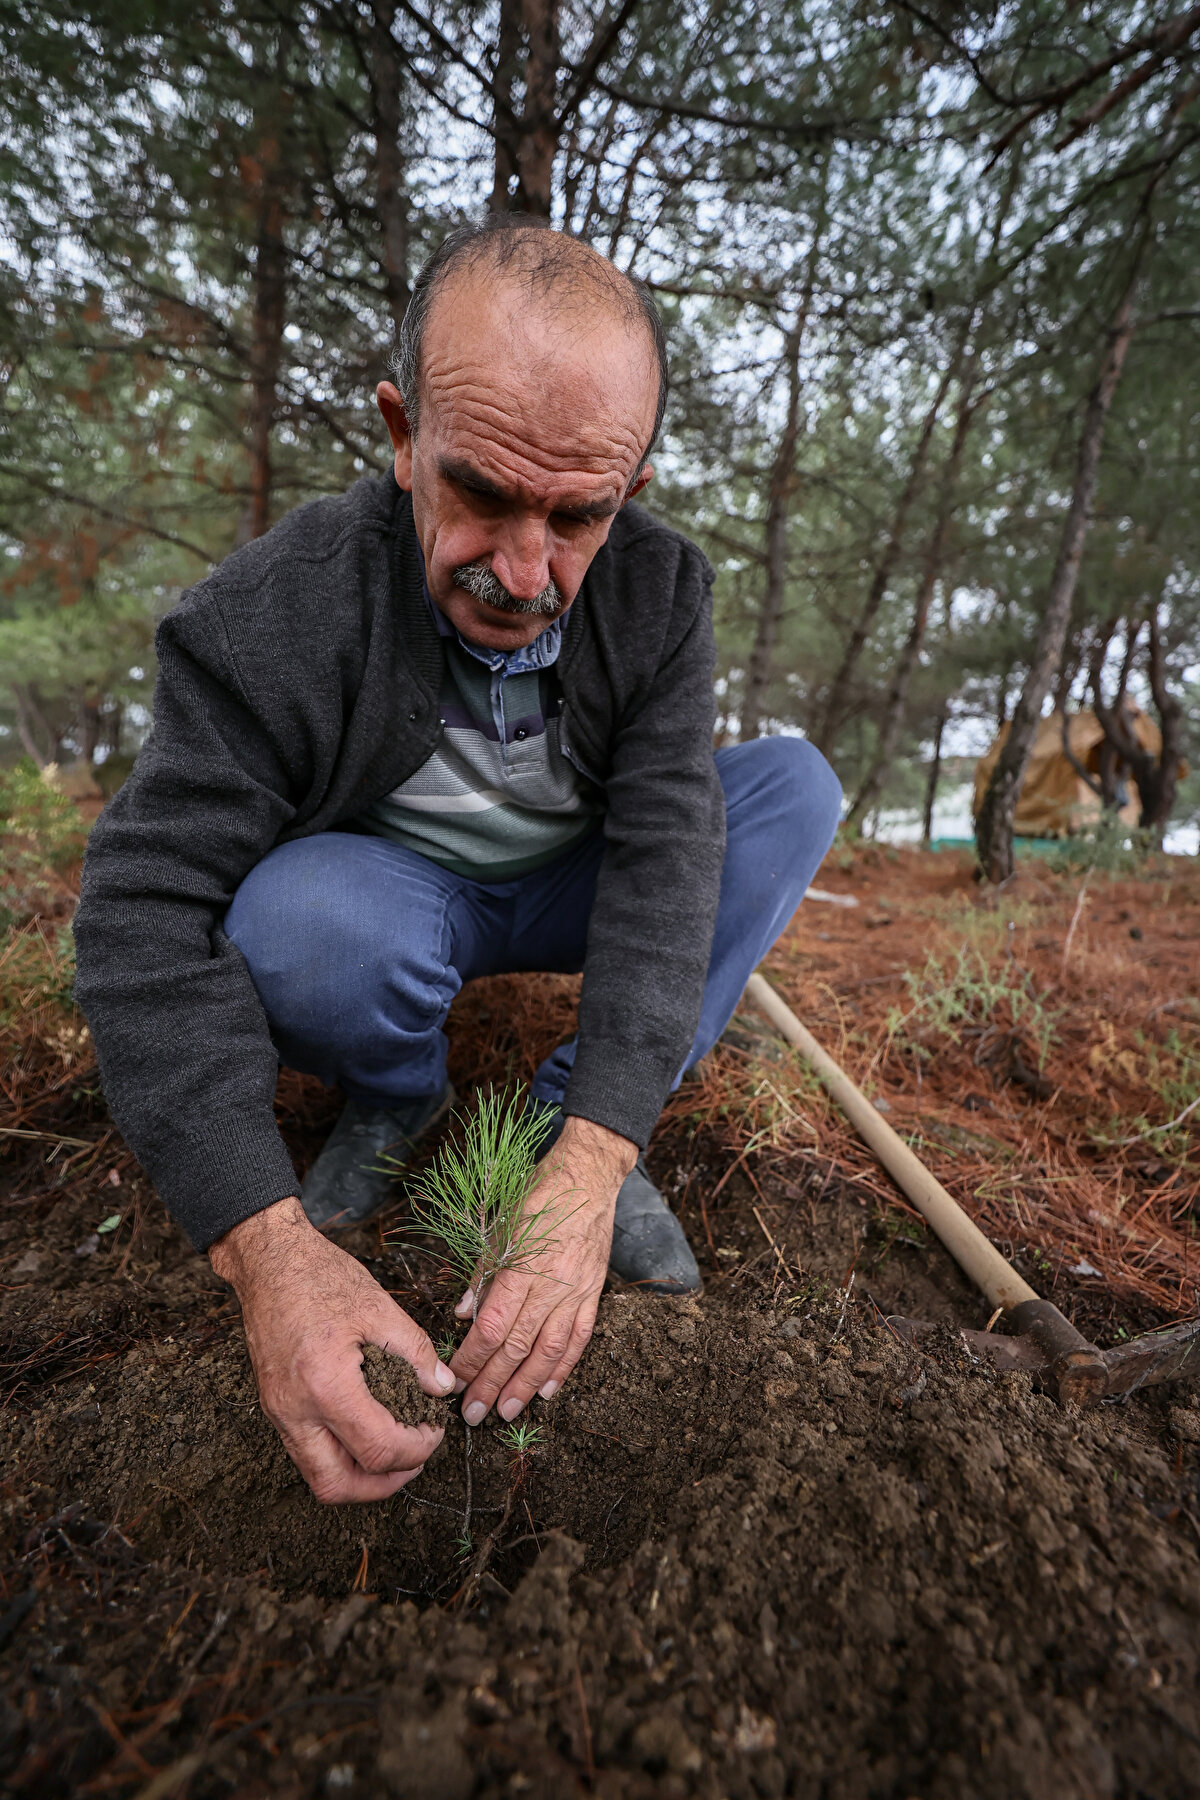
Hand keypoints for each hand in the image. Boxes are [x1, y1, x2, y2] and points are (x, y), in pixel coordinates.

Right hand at [209, 1196, 455, 1502]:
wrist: (268, 1261)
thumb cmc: (321, 1277)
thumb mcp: (380, 1308)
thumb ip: (416, 1353)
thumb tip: (443, 1387)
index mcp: (326, 1385)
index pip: (378, 1449)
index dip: (417, 1449)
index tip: (435, 1429)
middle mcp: (295, 1410)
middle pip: (338, 1485)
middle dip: (385, 1483)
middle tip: (416, 1459)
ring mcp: (278, 1412)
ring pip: (317, 1475)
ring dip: (360, 1476)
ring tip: (395, 1453)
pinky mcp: (274, 1406)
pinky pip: (306, 1452)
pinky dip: (340, 1456)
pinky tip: (366, 1431)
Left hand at [450, 1116, 635, 1424]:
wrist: (590, 1177)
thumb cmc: (539, 1196)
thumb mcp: (502, 1224)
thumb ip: (484, 1273)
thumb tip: (464, 1315)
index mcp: (522, 1266)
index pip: (492, 1326)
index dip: (471, 1359)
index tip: (453, 1382)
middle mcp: (551, 1285)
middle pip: (517, 1346)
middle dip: (491, 1383)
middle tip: (472, 1414)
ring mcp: (575, 1292)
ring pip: (549, 1350)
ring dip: (526, 1385)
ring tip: (507, 1411)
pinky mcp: (593, 1293)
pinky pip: (579, 1338)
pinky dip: (564, 1367)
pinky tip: (549, 1390)